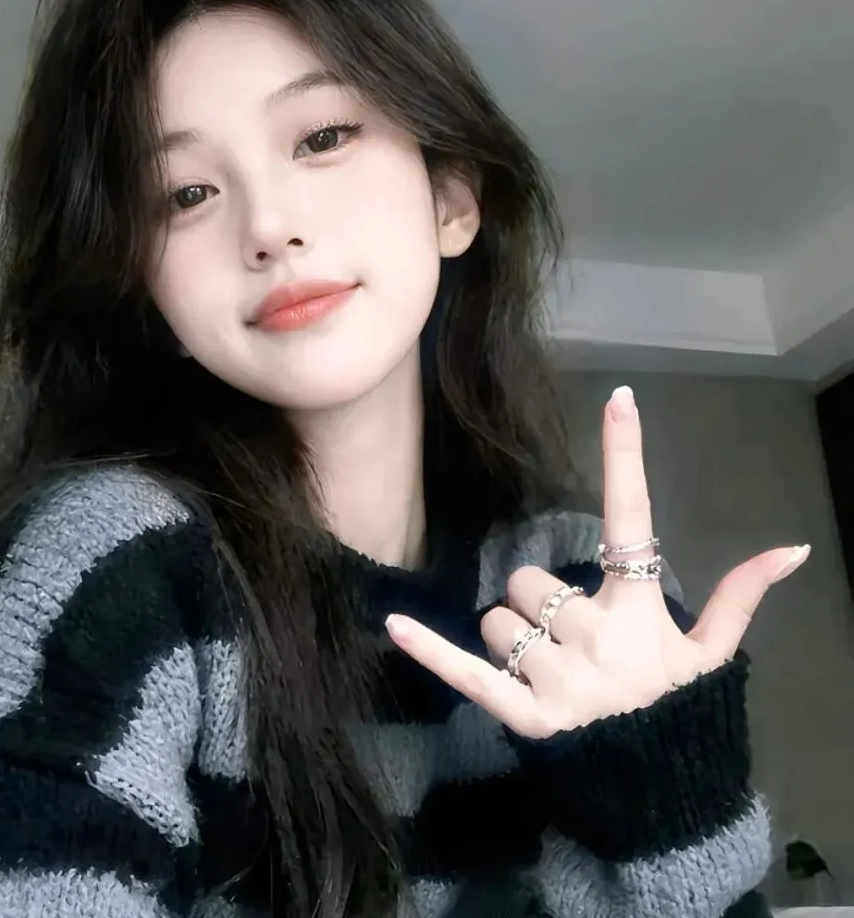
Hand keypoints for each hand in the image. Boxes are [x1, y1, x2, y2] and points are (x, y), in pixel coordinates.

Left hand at [386, 385, 809, 739]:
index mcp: (638, 611)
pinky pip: (466, 671)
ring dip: (513, 639)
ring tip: (551, 671)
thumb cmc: (675, 705)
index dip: (625, 457)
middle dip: (539, 604)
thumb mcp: (710, 653)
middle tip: (571, 641)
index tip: (620, 398)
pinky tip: (393, 625)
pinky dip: (429, 650)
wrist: (656, 786)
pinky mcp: (524, 714)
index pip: (632, 521)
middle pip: (527, 582)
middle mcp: (596, 636)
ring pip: (498, 621)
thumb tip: (792, 547)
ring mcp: (558, 677)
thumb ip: (739, 596)